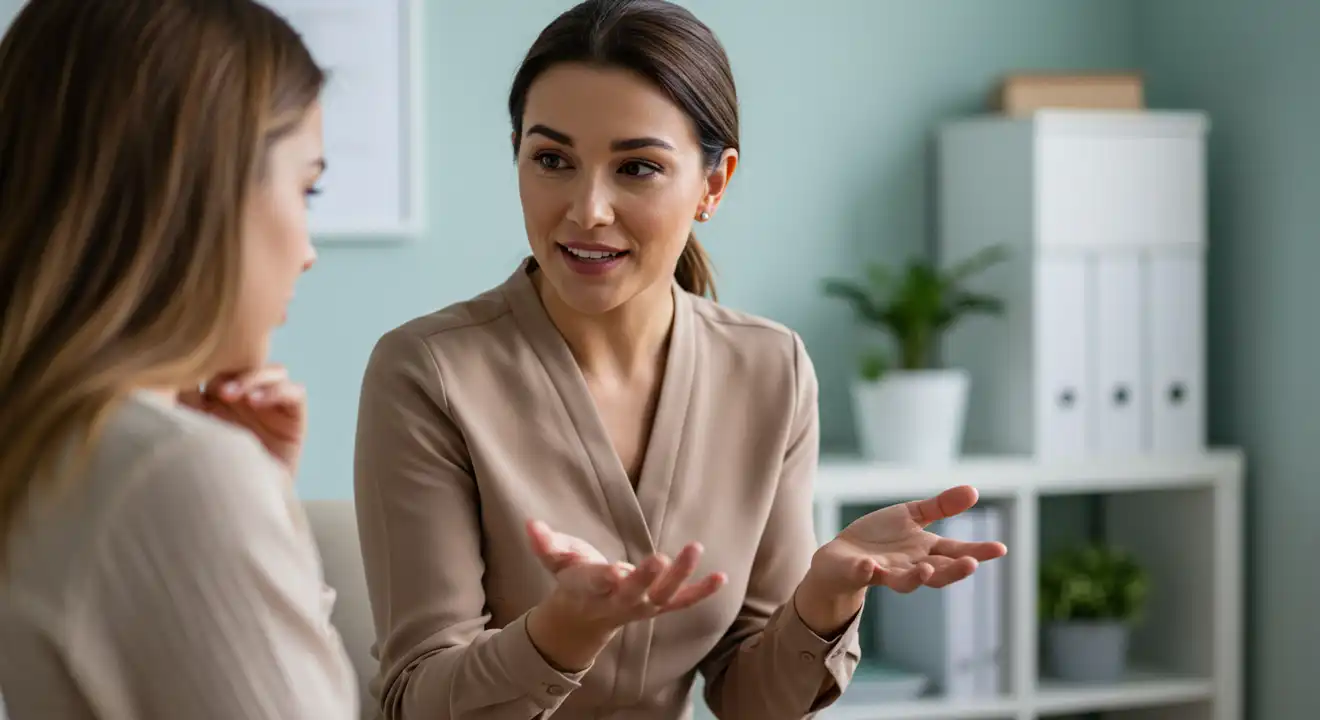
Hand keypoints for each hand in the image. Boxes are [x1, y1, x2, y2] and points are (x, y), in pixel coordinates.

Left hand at [178, 364, 306, 476]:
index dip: (208, 364)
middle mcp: (244, 400)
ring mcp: (271, 407)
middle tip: (213, 386)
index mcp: (214, 400)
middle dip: (230, 369)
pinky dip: (277, 390)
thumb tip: (170, 372)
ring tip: (232, 395)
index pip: (217, 366)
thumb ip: (181, 402)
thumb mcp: (190, 432)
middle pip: (246, 363)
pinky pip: (295, 390)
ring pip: (272, 371)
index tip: (191, 373)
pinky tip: (257, 403)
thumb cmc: (207, 474)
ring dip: (251, 377)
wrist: (239, 511)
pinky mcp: (293, 418)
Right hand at [524, 520, 725, 670]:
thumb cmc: (573, 580)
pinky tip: (722, 577)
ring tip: (696, 548)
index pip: (598, 584)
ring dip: (682, 576)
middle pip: (634, 592)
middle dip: (646, 578)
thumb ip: (545, 544)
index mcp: (591, 589)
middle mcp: (620, 601)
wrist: (586, 618)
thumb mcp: (555, 561)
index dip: (605, 578)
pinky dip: (702, 592)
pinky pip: (683, 601)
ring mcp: (643, 606)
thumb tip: (531, 524)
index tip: (614, 571)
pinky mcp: (660, 605)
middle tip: (660, 559)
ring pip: (664, 596)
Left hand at [811, 485, 1006, 596]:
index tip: (1000, 548)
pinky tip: (869, 565)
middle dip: (953, 571)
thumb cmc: (881, 537)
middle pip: (937, 573)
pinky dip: (866, 571)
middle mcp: (910, 566)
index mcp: (925, 551)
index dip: (977, 552)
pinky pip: (862, 574)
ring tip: (926, 570)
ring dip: (915, 577)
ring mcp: (885, 572)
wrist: (842, 556)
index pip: (956, 552)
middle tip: (970, 564)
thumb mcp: (912, 516)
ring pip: (904, 581)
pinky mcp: (858, 572)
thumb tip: (974, 490)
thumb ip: (941, 506)